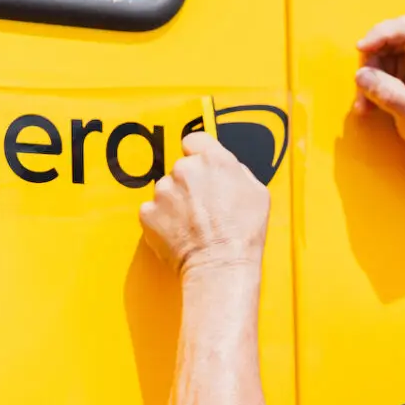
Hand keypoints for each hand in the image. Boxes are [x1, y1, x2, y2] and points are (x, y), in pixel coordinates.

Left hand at [139, 132, 269, 273]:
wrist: (220, 264)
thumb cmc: (243, 233)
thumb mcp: (256, 192)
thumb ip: (235, 171)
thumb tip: (225, 168)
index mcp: (213, 160)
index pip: (194, 140)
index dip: (196, 153)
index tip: (198, 164)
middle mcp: (185, 170)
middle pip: (180, 168)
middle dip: (188, 183)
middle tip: (202, 207)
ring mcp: (163, 191)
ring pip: (165, 190)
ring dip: (174, 202)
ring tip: (192, 224)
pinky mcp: (148, 213)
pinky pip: (152, 211)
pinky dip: (162, 220)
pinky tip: (179, 233)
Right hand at [353, 15, 404, 156]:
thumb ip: (389, 94)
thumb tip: (361, 75)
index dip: (381, 34)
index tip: (361, 47)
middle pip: (388, 36)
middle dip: (370, 58)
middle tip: (363, 83)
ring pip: (378, 51)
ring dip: (367, 75)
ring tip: (366, 103)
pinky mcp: (400, 68)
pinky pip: (376, 65)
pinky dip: (368, 82)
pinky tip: (368, 103)